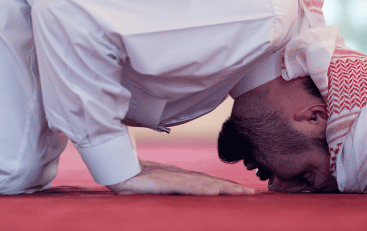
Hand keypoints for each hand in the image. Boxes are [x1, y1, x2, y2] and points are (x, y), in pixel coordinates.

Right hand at [107, 160, 254, 194]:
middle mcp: (179, 176)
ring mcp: (171, 178)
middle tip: (251, 193)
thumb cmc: (134, 181)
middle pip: (209, 182)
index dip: (225, 186)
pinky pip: (185, 186)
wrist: (115, 171)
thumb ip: (172, 189)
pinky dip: (201, 188)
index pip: (207, 182)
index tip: (243, 191)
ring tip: (241, 192)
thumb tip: (189, 195)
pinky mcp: (162, 182)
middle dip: (231, 187)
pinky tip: (214, 191)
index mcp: (179, 178)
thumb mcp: (158, 187)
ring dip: (223, 188)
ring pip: (202, 184)